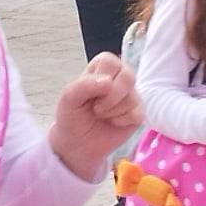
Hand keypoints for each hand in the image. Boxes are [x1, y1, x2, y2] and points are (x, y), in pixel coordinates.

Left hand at [47, 53, 142, 179]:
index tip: (89, 94)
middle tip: (96, 108)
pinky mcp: (137, 113)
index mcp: (102, 67)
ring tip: (101, 115)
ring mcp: (131, 95)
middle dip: (110, 97)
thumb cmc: (72, 115)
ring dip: (112, 112)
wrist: (76, 143)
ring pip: (132, 98)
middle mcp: (119, 77)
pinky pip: (137, 114)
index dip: (100, 79)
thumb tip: (108, 82)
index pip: (110, 61)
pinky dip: (121, 121)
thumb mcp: (68, 98)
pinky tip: (113, 122)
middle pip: (128, 76)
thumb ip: (84, 85)